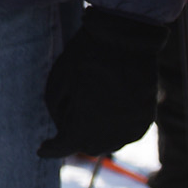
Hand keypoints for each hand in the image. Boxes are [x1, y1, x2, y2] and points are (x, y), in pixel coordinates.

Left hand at [38, 6, 166, 158]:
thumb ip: (56, 112)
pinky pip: (126, 133)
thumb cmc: (85, 57)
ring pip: (108, 143)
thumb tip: (64, 128)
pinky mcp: (146, 120)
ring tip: (89, 111)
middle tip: (67, 119)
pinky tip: (108, 110)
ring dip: (96, 134)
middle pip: (86, 146)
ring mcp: (131, 129)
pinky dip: (115, 127)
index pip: (64, 146)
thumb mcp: (57, 82)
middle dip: (74, 137)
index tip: (42, 149)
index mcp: (84, 127)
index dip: (52, 148)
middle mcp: (110, 135)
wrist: (126, 39)